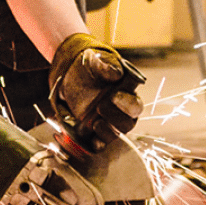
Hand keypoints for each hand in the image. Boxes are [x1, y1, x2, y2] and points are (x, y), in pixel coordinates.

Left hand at [49, 32, 143, 149]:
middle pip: (129, 122)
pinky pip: (101, 142)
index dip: (126, 102)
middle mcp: (122, 109)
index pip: (134, 103)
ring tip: (94, 123)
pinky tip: (91, 139)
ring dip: (107, 131)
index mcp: (127, 92)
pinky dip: (97, 143)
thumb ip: (104, 65)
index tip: (114, 95)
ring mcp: (110, 121)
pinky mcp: (96, 130)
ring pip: (117, 133)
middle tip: (100, 107)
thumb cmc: (88, 67)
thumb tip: (116, 72)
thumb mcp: (93, 61)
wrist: (70, 76)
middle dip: (116, 118)